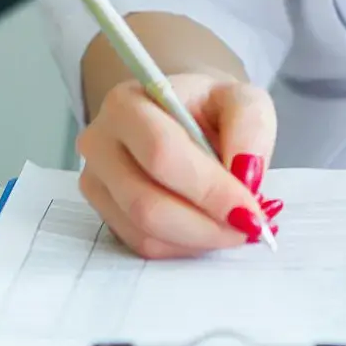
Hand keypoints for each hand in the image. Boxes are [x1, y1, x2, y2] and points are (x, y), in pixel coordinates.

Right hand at [75, 72, 279, 260]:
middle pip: (145, 202)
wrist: (183, 114)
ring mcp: (95, 182)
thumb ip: (250, 127)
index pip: (162, 153)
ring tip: (233, 227)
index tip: (250, 210)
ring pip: (144, 231)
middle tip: (248, 228)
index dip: (208, 189)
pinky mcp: (103, 213)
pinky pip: (142, 245)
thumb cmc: (210, 107)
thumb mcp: (242, 98)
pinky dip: (183, 246)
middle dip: (205, 224)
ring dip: (198, 239)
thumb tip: (245, 177)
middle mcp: (99, 142)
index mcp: (127, 103)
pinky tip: (207, 228)